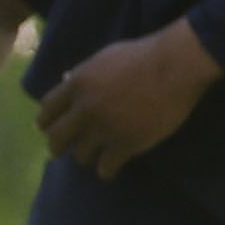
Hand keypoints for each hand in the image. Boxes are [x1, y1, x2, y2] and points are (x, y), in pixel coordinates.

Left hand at [38, 19, 221, 179]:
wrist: (177, 66)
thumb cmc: (146, 55)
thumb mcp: (106, 57)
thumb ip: (86, 74)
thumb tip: (69, 81)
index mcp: (78, 84)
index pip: (47, 109)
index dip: (48, 121)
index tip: (51, 127)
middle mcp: (85, 108)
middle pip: (57, 137)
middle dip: (58, 146)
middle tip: (63, 150)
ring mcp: (105, 128)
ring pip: (80, 154)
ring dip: (87, 155)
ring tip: (97, 155)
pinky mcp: (126, 144)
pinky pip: (106, 167)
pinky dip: (107, 169)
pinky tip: (111, 168)